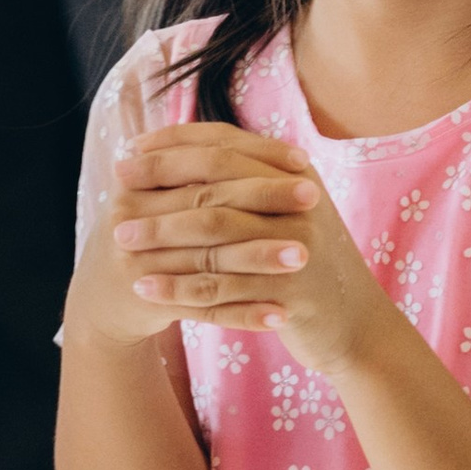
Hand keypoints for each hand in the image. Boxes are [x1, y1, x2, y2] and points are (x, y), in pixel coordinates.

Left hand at [105, 128, 390, 380]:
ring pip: (215, 231)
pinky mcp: (290, 291)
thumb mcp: (287, 214)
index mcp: (294, 175)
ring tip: (119, 238)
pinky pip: (221, 286)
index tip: (132, 149)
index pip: (226, 144)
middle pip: (216, 181)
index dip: (175, 143)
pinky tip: (144, 289)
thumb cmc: (307, 266)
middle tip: (114, 186)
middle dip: (160, 181)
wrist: (356, 326)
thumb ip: (248, 183)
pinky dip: (179, 287)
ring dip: (162, 232)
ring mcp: (297, 244)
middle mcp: (299, 201)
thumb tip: (186, 153)